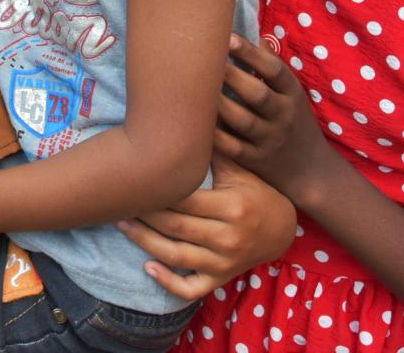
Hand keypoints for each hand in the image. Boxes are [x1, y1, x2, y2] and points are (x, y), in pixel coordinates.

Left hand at [116, 157, 296, 300]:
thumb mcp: (240, 170)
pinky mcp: (220, 278)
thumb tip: (186, 115)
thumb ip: (213, 150)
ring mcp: (223, 262)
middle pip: (174, 227)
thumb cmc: (257, 193)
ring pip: (175, 256)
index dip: (157, 192)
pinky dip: (168, 282)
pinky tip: (148, 268)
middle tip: (119, 200)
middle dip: (144, 214)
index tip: (136, 179)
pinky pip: (191, 288)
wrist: (283, 230)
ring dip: (144, 242)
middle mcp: (227, 238)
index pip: (184, 200)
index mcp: (232, 207)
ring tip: (122, 224)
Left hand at [213, 35, 334, 200]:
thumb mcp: (293, 94)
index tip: (229, 37)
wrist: (312, 170)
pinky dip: (216, 136)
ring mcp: (270, 139)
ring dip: (220, 104)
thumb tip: (257, 36)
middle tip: (206, 58)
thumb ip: (273, 68)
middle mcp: (284, 116)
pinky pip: (233, 148)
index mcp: (292, 94)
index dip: (251, 53)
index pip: (274, 69)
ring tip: (197, 87)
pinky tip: (197, 122)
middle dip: (232, 76)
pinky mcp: (256, 160)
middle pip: (258, 94)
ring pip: (243, 121)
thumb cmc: (295, 121)